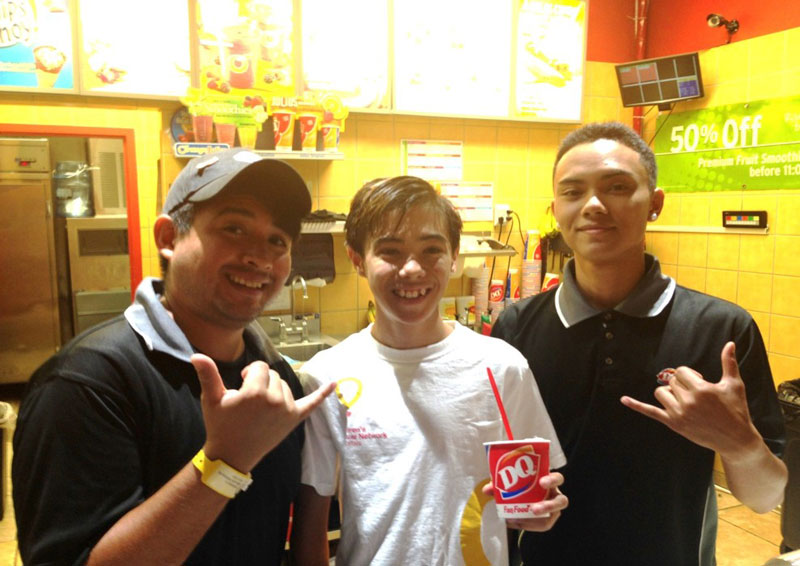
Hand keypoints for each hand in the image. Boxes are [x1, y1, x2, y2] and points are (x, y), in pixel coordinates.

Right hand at [191, 354, 335, 471]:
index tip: (241, 386)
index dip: (249, 374)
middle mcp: (275, 400)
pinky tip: (335, 384)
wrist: (231, 456)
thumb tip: (196, 355)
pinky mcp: (294, 420)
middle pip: (273, 375)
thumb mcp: (212, 399)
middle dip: (261, 382)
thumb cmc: (220, 425)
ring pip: (285, 386)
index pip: (260, 367)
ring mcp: (287, 410)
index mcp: (256, 392)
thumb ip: (208, 375)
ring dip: (274, 391)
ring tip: (259, 408)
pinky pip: (312, 404)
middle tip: (248, 401)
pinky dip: (324, 394)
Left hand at [482, 472, 567, 531]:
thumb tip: (487, 490)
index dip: (552, 480)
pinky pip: (542, 525)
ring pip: (554, 515)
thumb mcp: (510, 483)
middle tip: (534, 509)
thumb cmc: (519, 486)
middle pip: (562, 500)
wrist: (520, 500)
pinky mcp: (547, 521)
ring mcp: (553, 509)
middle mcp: (554, 495)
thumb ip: (499, 484)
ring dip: (538, 520)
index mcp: (547, 481)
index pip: (557, 479)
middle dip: (549, 505)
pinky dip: (528, 525)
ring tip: (524, 522)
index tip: (542, 482)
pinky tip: (515, 523)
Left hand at [620, 342, 759, 457]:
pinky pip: (651, 412)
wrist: (736, 440)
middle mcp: (688, 401)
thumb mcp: (734, 385)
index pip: (682, 372)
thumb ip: (729, 362)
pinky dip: (636, 405)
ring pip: (661, 393)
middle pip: (671, 382)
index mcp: (701, 389)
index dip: (690, 375)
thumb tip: (730, 343)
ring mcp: (679, 414)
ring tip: (684, 400)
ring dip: (670, 393)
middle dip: (682, 385)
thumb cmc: (736, 410)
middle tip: (697, 394)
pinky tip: (623, 400)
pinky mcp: (673, 424)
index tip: (700, 382)